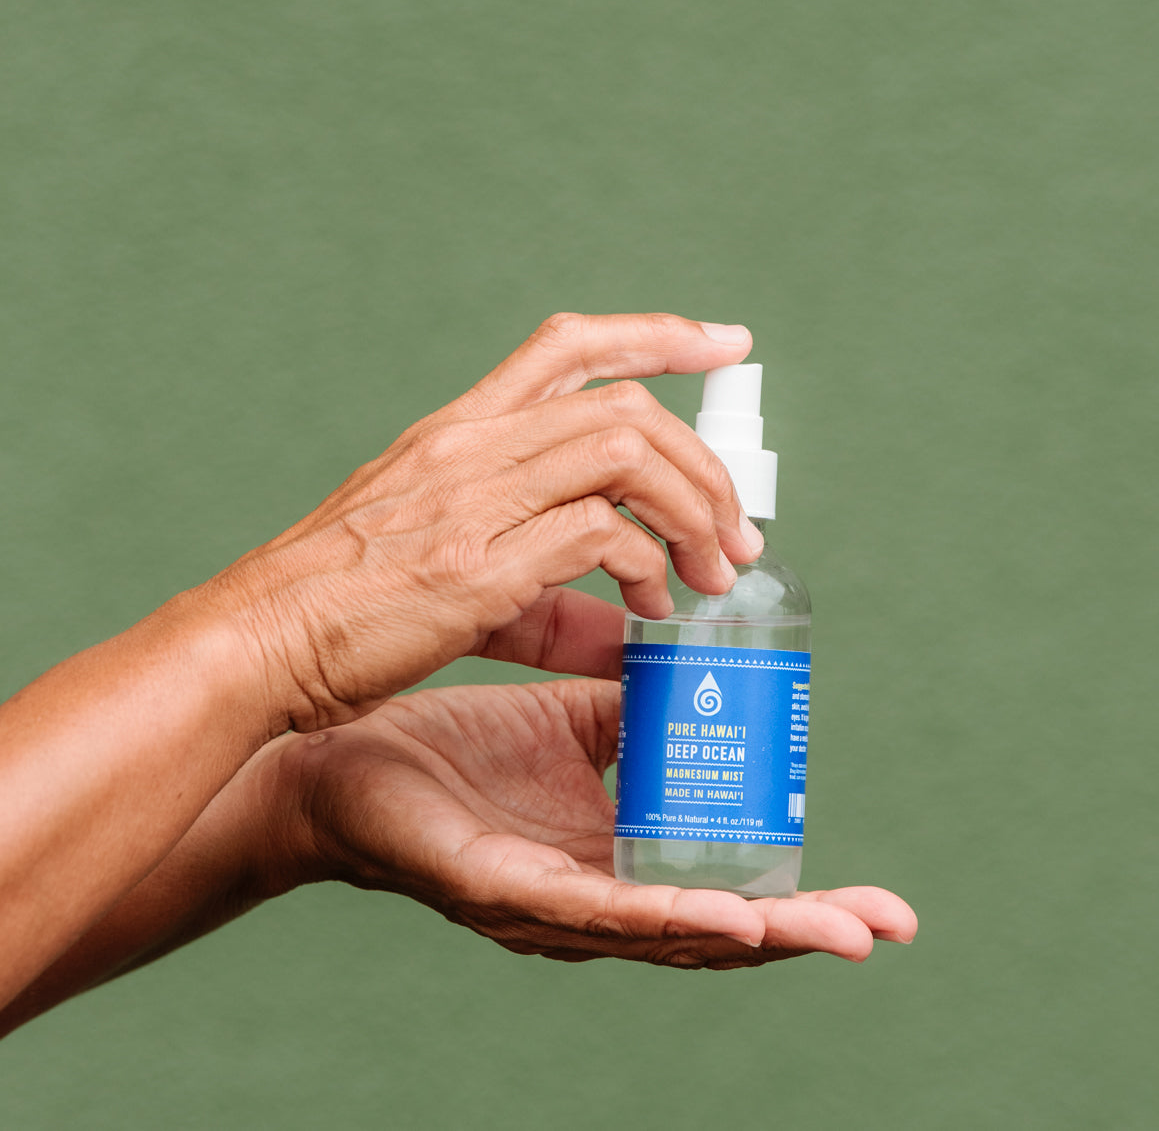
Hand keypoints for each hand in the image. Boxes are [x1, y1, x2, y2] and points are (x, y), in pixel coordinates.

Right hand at [218, 313, 764, 727]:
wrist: (256, 642)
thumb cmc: (341, 607)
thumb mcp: (442, 564)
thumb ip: (540, 590)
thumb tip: (620, 628)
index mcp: (457, 431)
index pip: (569, 344)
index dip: (658, 336)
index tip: (725, 344)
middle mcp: (470, 447)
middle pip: (623, 406)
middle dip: (702, 461)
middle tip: (738, 527)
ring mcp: (472, 499)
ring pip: (624, 453)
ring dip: (691, 509)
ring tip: (713, 569)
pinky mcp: (477, 565)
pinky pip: (598, 535)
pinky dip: (646, 565)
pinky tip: (650, 608)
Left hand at [273, 671, 916, 966]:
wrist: (336, 754)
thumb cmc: (447, 748)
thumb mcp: (561, 718)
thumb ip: (627, 703)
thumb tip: (689, 658)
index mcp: (609, 858)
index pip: (720, 888)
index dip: (797, 897)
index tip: (877, 900)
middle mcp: (588, 896)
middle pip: (712, 927)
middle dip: (801, 930)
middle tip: (886, 928)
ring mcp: (548, 904)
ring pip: (667, 931)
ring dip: (755, 934)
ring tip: (833, 932)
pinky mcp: (502, 889)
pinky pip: (592, 909)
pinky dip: (665, 916)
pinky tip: (727, 917)